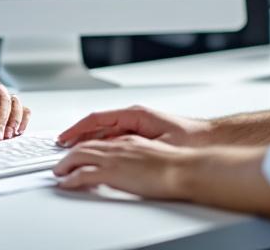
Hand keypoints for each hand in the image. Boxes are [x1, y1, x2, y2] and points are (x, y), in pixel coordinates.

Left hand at [0, 74, 29, 139]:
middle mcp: (0, 89)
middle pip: (5, 99)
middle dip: (1, 119)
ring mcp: (11, 98)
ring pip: (16, 105)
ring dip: (13, 121)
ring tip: (7, 135)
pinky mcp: (20, 108)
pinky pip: (26, 111)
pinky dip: (23, 121)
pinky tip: (18, 132)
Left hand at [53, 136, 192, 199]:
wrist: (183, 169)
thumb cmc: (176, 166)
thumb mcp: (152, 156)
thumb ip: (138, 158)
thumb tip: (132, 167)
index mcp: (129, 140)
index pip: (100, 140)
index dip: (85, 145)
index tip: (77, 152)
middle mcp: (118, 145)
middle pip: (86, 145)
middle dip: (70, 153)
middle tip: (61, 162)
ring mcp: (114, 157)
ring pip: (80, 155)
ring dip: (66, 163)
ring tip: (58, 171)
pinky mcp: (113, 171)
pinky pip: (84, 173)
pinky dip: (71, 177)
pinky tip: (65, 182)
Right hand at [57, 105, 212, 147]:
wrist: (207, 140)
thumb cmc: (188, 137)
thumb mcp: (157, 139)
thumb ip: (132, 142)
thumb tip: (110, 148)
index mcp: (134, 114)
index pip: (97, 118)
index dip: (77, 128)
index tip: (64, 137)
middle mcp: (133, 119)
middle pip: (97, 126)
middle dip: (78, 135)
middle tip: (62, 146)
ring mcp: (136, 127)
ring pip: (105, 133)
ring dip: (88, 141)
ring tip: (73, 152)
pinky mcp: (140, 137)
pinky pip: (114, 140)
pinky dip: (102, 146)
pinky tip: (97, 156)